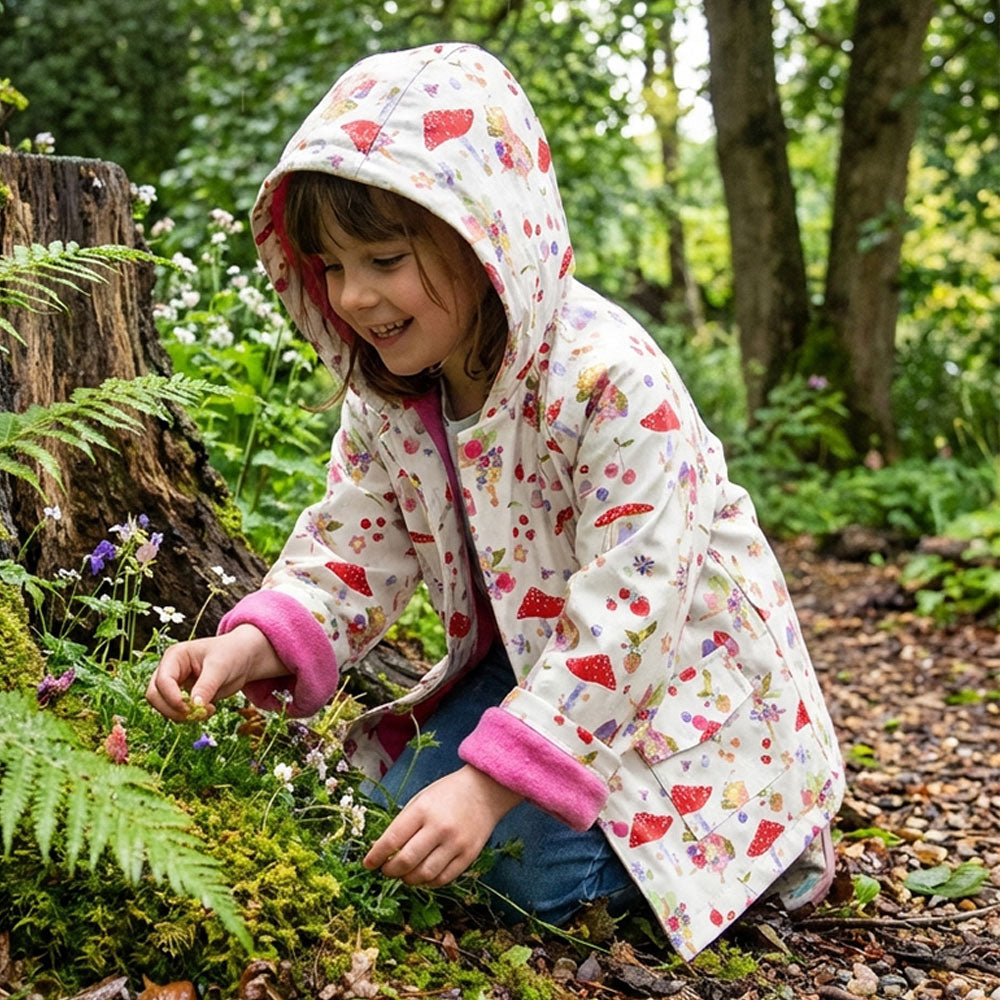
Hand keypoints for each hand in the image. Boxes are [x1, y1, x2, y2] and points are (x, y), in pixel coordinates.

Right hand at [145, 624, 285, 721]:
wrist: (244, 658)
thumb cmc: (232, 654)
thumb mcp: (221, 667)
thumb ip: (207, 685)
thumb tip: (195, 706)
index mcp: (174, 656)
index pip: (162, 681)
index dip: (171, 697)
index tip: (189, 708)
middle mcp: (170, 670)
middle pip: (154, 696)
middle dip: (172, 709)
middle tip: (196, 714)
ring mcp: (175, 684)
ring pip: (163, 707)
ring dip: (181, 715)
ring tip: (208, 711)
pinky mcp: (184, 696)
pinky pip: (177, 712)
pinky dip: (189, 717)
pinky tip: (209, 711)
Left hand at [363, 765, 522, 886]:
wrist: (485, 790)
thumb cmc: (448, 793)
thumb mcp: (421, 798)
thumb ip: (404, 823)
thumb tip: (383, 850)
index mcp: (423, 810)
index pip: (392, 840)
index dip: (375, 856)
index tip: (368, 863)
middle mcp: (439, 828)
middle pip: (406, 861)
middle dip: (390, 870)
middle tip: (385, 870)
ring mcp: (456, 843)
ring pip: (424, 874)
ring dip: (408, 879)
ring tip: (404, 874)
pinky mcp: (468, 856)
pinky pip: (443, 879)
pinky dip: (428, 882)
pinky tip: (423, 875)